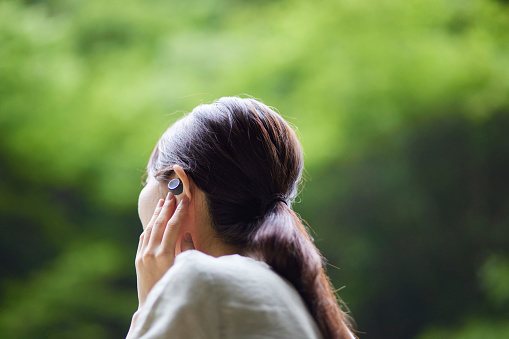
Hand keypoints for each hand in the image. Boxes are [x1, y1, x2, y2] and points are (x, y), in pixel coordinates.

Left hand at [135, 193, 192, 308]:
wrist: (152, 306)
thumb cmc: (174, 289)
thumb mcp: (184, 270)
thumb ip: (187, 251)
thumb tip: (188, 234)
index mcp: (164, 254)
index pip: (173, 226)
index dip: (180, 211)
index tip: (186, 199)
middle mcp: (151, 252)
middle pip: (160, 224)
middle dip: (167, 207)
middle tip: (173, 194)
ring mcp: (143, 255)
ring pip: (150, 229)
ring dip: (157, 214)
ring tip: (163, 202)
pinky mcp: (139, 259)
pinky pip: (144, 238)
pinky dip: (150, 226)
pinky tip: (154, 220)